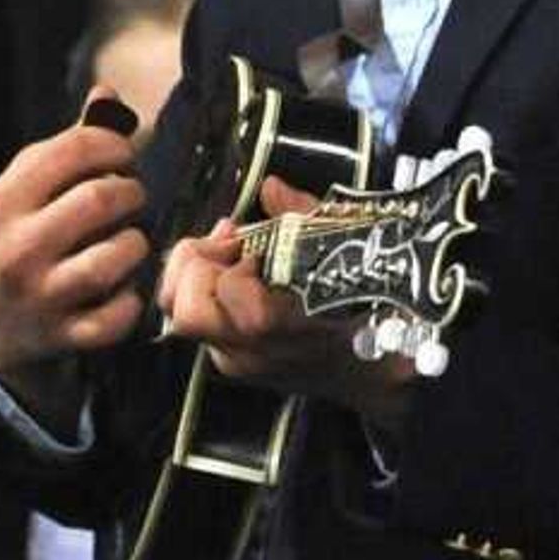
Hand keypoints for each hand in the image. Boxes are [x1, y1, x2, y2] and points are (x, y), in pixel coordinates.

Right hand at [0, 108, 154, 402]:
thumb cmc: (14, 242)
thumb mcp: (20, 193)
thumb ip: (64, 147)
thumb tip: (108, 94)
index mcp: (0, 202)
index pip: (76, 149)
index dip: (115, 146)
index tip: (121, 157)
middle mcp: (17, 248)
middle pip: (105, 198)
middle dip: (132, 193)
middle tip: (128, 200)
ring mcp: (41, 296)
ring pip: (123, 253)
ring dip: (136, 243)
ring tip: (122, 243)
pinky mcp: (65, 335)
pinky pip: (124, 311)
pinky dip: (133, 299)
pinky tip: (118, 288)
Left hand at [152, 176, 417, 426]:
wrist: (377, 371)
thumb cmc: (372, 310)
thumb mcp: (349, 251)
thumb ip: (304, 217)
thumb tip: (271, 188)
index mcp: (284, 326)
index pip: (230, 292)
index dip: (231, 256)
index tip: (250, 240)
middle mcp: (251, 351)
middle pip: (185, 311)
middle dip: (195, 266)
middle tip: (224, 246)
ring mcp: (237, 361)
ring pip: (180, 318)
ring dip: (193, 280)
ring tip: (224, 259)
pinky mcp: (231, 362)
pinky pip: (198, 325)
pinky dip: (205, 295)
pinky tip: (232, 279)